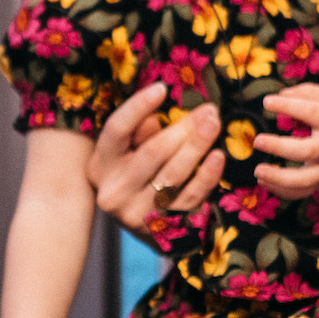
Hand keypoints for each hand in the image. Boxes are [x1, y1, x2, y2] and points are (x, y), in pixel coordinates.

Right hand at [90, 83, 223, 236]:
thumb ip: (138, 132)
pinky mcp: (161, 229)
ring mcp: (137, 213)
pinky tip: (218, 157)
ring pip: (173, 175)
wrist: (136, 221)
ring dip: (198, 147)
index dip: (138, 108)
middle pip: (152, 153)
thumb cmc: (132, 173)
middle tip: (209, 110)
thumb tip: (157, 120)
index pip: (117, 131)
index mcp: (100, 165)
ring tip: (214, 124)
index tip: (161, 89)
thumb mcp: (125, 152)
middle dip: (184, 128)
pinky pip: (189, 198)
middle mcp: (114, 192)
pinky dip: (206, 176)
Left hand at [252, 85, 318, 194]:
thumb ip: (310, 93)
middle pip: (308, 151)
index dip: (289, 106)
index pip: (312, 112)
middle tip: (257, 141)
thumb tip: (281, 93)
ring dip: (278, 179)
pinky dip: (282, 191)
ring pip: (304, 181)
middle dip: (280, 147)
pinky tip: (264, 181)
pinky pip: (302, 192)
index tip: (267, 101)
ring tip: (258, 170)